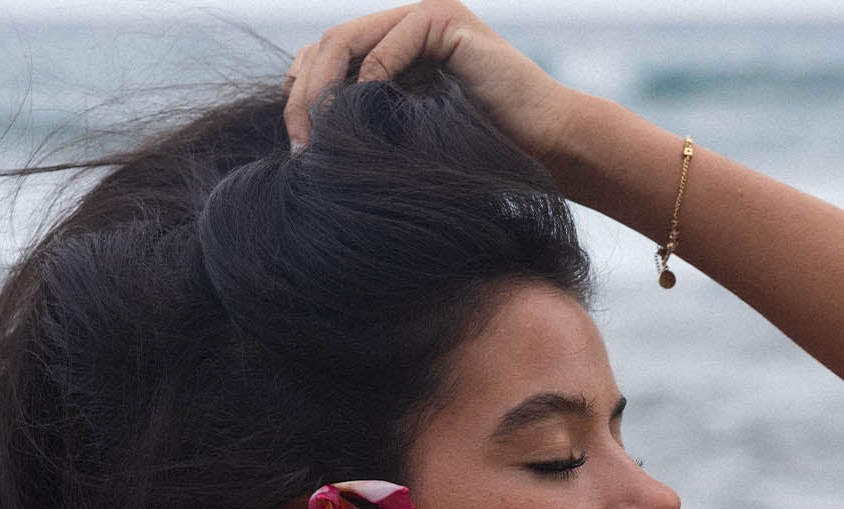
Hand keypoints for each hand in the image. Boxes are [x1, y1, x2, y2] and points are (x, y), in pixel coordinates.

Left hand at [281, 1, 577, 174]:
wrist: (547, 146)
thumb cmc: (484, 156)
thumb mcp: (408, 142)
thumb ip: (369, 129)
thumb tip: (311, 152)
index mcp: (393, 48)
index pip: (328, 57)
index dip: (301, 95)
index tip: (297, 147)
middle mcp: (406, 24)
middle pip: (330, 44)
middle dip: (304, 96)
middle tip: (300, 148)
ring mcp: (427, 17)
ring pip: (349, 40)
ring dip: (325, 90)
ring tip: (319, 137)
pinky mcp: (447, 22)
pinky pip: (391, 44)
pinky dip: (369, 81)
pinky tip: (358, 121)